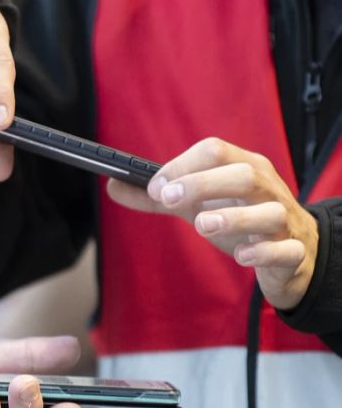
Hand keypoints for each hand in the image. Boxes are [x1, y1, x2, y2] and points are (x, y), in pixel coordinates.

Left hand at [107, 138, 318, 309]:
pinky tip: (240, 256)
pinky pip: (285, 249)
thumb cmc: (240, 219)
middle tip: (168, 200)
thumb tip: (114, 186)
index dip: (181, 166)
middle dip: (202, 184)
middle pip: (243, 173)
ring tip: (202, 225)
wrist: (293, 254)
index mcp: (244, 168)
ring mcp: (284, 221)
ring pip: (269, 211)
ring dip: (233, 217)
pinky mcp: (293, 252)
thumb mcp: (198, 205)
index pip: (215, 151)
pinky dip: (262, 252)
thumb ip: (157, 199)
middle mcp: (267, 189)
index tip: (155, 187)